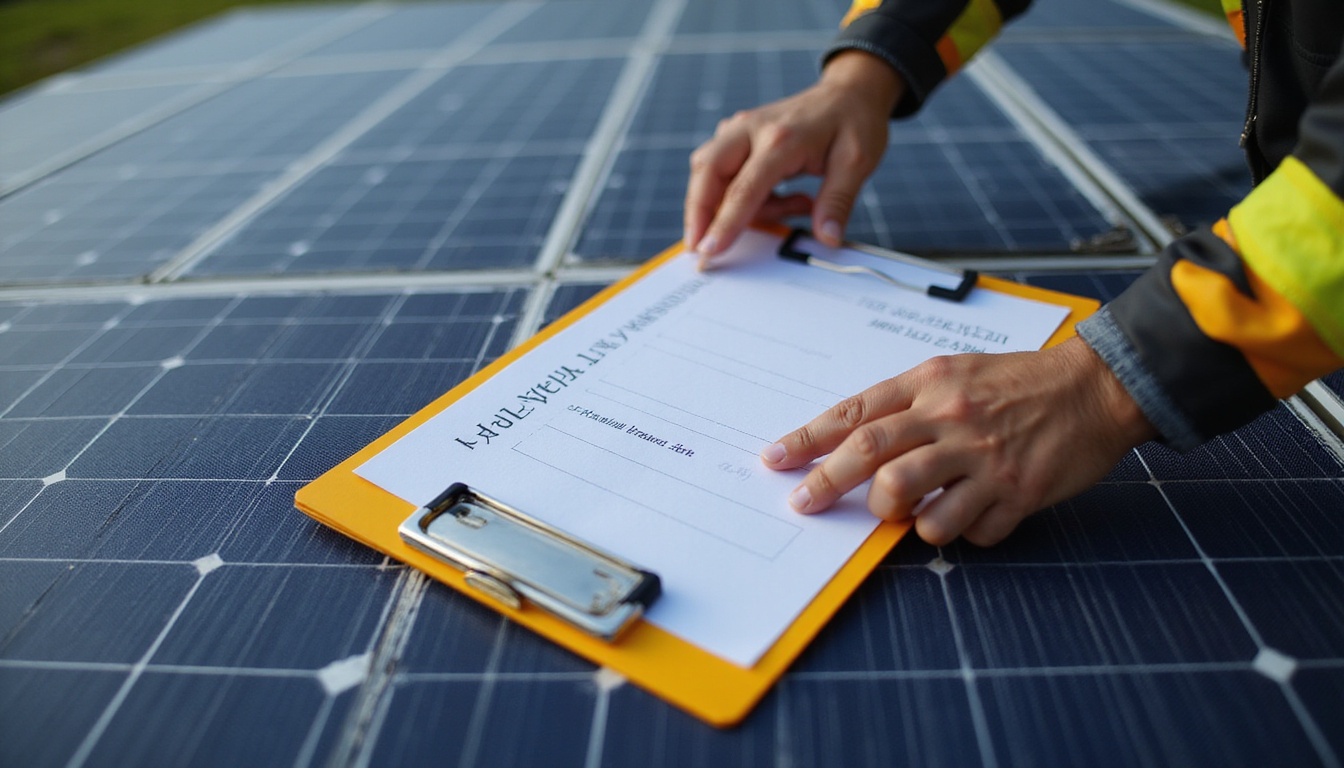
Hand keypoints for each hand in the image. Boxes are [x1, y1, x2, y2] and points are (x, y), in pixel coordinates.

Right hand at [685, 51, 903, 262]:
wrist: (849, 91)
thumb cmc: (854, 122)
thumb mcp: (857, 163)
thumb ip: (837, 202)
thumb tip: (826, 238)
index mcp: (782, 138)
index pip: (744, 188)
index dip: (724, 224)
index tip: (709, 252)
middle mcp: (752, 129)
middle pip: (706, 171)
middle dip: (697, 214)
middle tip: (700, 249)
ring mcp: (740, 129)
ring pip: (707, 170)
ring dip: (724, 203)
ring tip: (783, 208)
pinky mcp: (736, 135)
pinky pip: (720, 169)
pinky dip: (733, 193)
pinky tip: (775, 197)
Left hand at [759, 338, 1155, 545]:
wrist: (1095, 388)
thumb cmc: (1018, 383)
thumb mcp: (955, 374)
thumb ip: (906, 405)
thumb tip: (852, 446)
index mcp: (931, 385)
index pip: (856, 414)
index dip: (809, 439)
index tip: (776, 459)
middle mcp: (952, 418)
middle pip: (871, 455)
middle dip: (828, 483)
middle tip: (803, 502)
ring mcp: (984, 458)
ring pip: (911, 501)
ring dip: (897, 515)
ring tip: (908, 511)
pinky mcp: (1017, 492)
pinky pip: (968, 530)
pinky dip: (960, 531)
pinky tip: (973, 513)